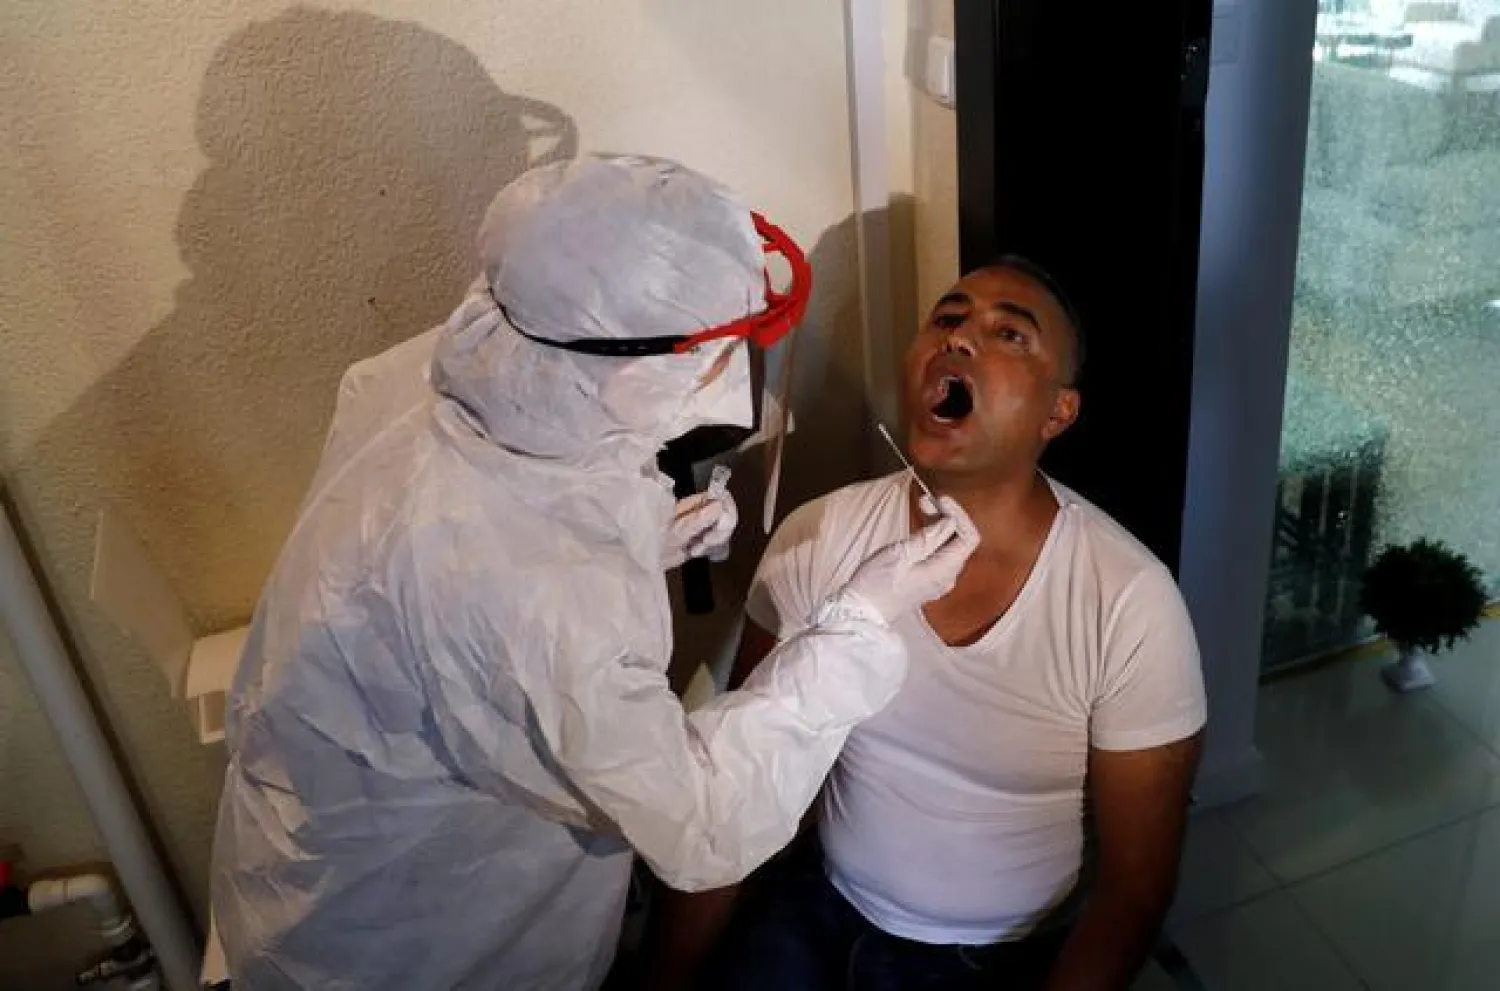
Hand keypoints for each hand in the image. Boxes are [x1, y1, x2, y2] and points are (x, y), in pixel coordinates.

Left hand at [663, 489, 738, 568]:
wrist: (646, 557)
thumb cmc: (656, 540)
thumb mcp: (677, 531)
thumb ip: (697, 519)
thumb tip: (719, 505)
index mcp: (693, 503)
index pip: (720, 496)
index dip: (726, 509)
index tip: (720, 526)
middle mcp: (700, 510)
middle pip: (727, 512)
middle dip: (721, 529)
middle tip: (706, 541)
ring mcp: (703, 524)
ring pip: (724, 527)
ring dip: (715, 540)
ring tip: (695, 549)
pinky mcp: (703, 538)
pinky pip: (718, 540)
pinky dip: (711, 547)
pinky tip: (696, 552)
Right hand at [839, 496, 977, 622]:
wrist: (861, 612)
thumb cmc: (876, 584)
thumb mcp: (900, 554)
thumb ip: (928, 538)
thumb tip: (950, 523)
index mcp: (944, 570)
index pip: (969, 538)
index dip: (959, 515)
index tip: (940, 500)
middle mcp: (947, 577)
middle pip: (960, 541)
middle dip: (948, 516)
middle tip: (925, 501)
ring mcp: (938, 581)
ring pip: (950, 547)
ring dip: (940, 525)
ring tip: (922, 509)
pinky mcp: (928, 582)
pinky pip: (940, 556)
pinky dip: (933, 539)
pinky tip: (919, 530)